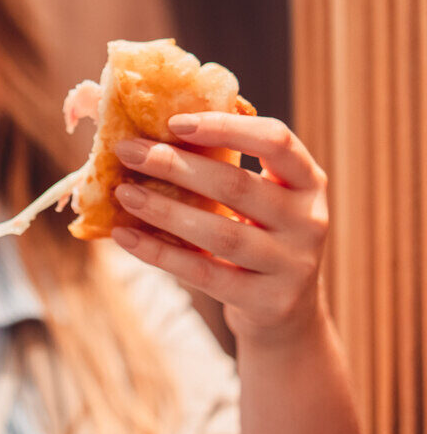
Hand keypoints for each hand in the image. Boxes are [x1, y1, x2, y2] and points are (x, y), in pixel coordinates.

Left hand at [111, 112, 328, 346]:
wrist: (286, 311)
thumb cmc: (258, 235)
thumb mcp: (260, 198)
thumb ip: (224, 165)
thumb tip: (150, 134)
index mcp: (308, 181)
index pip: (275, 140)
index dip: (226, 127)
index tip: (174, 122)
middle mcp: (309, 220)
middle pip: (236, 185)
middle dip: (175, 164)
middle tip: (127, 151)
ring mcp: (292, 265)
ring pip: (219, 232)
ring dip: (163, 209)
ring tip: (123, 193)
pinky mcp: (267, 302)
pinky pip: (204, 273)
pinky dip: (159, 253)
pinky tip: (125, 235)